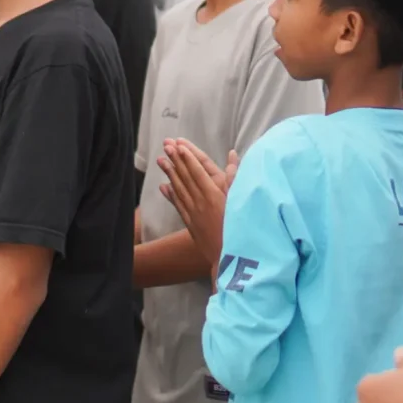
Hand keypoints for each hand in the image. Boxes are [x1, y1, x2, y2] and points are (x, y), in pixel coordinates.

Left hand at [157, 139, 239, 264]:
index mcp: (215, 194)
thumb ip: (236, 177)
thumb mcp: (241, 200)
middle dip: (176, 159)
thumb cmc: (241, 228)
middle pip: (186, 176)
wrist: (230, 257)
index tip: (180, 145)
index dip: (189, 157)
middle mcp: (201, 201)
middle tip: (166, 145)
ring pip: (179, 189)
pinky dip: (170, 194)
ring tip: (161, 160)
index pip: (198, 170)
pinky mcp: (191, 223)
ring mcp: (194, 212)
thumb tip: (233, 155)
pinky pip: (178, 205)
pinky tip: (164, 186)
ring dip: (170, 173)